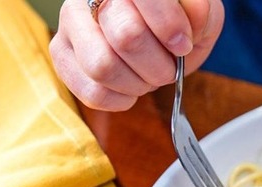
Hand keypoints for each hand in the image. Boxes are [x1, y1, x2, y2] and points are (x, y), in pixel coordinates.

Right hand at [49, 0, 223, 110]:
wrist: (157, 33)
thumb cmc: (177, 20)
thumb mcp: (200, 12)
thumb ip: (200, 11)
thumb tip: (190, 20)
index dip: (169, 26)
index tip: (183, 44)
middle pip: (126, 37)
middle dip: (159, 65)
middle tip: (168, 67)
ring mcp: (72, 22)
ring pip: (102, 66)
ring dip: (138, 84)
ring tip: (147, 77)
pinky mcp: (62, 54)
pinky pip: (90, 91)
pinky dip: (120, 99)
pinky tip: (130, 88)